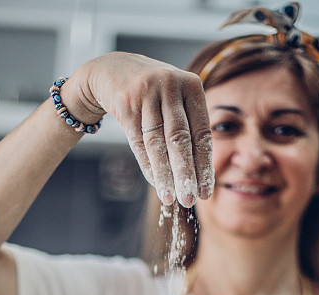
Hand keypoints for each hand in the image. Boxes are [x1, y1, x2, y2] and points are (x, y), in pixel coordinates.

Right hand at [68, 53, 213, 207]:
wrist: (113, 71)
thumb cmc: (154, 93)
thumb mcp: (176, 100)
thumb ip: (190, 128)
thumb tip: (200, 175)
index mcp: (192, 85)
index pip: (201, 134)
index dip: (204, 166)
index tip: (206, 193)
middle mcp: (171, 86)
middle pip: (180, 140)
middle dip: (186, 174)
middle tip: (189, 200)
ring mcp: (147, 93)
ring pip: (158, 143)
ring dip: (164, 175)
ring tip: (169, 198)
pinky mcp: (126, 103)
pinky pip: (138, 142)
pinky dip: (147, 165)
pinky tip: (155, 183)